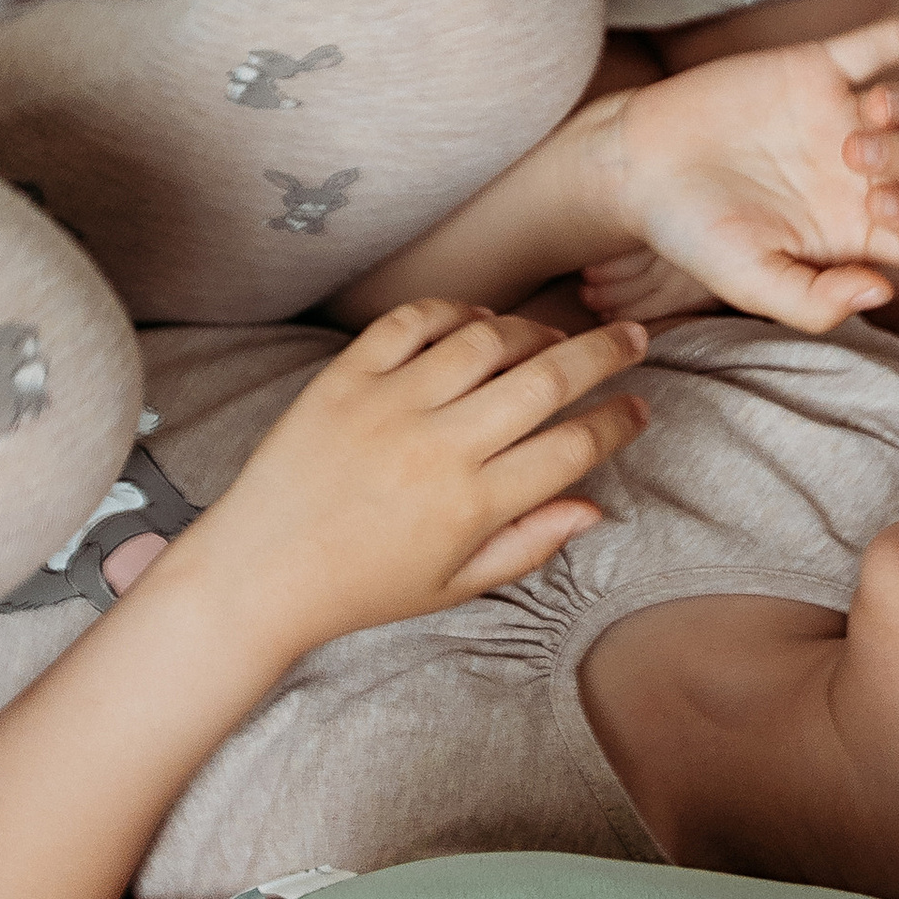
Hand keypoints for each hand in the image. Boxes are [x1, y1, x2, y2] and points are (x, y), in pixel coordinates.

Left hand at [189, 299, 648, 663]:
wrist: (259, 573)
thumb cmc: (361, 586)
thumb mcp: (454, 586)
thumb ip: (529, 544)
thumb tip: (595, 508)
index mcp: (470, 505)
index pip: (572, 448)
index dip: (618, 422)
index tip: (639, 408)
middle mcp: (437, 448)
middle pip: (545, 380)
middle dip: (603, 353)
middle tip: (633, 338)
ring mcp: (388, 406)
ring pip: (485, 340)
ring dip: (532, 331)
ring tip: (553, 337)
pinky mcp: (344, 378)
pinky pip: (411, 323)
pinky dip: (452, 312)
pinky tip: (476, 323)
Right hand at [580, 17, 898, 328]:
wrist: (638, 169)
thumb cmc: (695, 234)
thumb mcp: (752, 282)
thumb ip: (816, 302)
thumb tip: (884, 290)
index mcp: (856, 228)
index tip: (878, 208)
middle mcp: (863, 174)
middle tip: (854, 157)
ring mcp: (844, 117)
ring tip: (868, 111)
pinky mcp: (816, 70)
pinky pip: (875, 47)